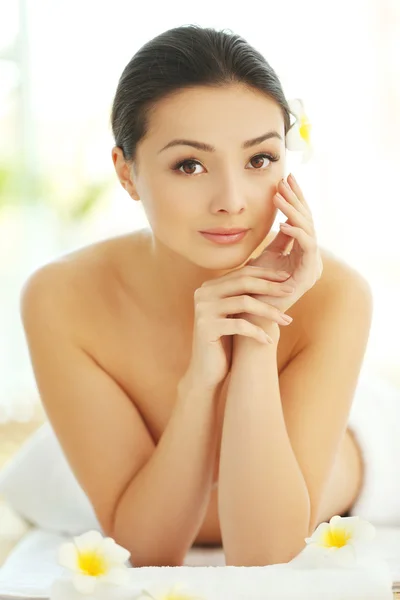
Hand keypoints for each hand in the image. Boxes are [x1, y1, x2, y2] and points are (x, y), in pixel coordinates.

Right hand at [184, 266, 297, 390]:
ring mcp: (203, 310)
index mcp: (209, 287)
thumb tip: (273, 278)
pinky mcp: (205, 327)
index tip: (287, 278)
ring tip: (287, 320)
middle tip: (291, 291)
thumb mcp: (235, 315)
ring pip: (244, 302)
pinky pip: (240, 325)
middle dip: (270, 286)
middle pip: (243, 282)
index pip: (242, 273)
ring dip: (269, 311)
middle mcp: (203, 294)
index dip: (266, 274)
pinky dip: (257, 332)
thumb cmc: (225, 342)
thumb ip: (245, 295)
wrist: (207, 371)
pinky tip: (268, 341)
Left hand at [245, 173, 322, 314]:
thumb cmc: (255, 288)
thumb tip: (282, 217)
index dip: (295, 199)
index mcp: (302, 254)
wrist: (251, 315)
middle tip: (285, 179)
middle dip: (297, 199)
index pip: (302, 220)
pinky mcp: (308, 276)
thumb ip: (278, 240)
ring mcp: (312, 268)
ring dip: (294, 212)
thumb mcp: (266, 257)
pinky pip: (307, 248)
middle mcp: (311, 259)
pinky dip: (297, 233)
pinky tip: (283, 222)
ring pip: (309, 231)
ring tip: (279, 197)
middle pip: (309, 222)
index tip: (285, 179)